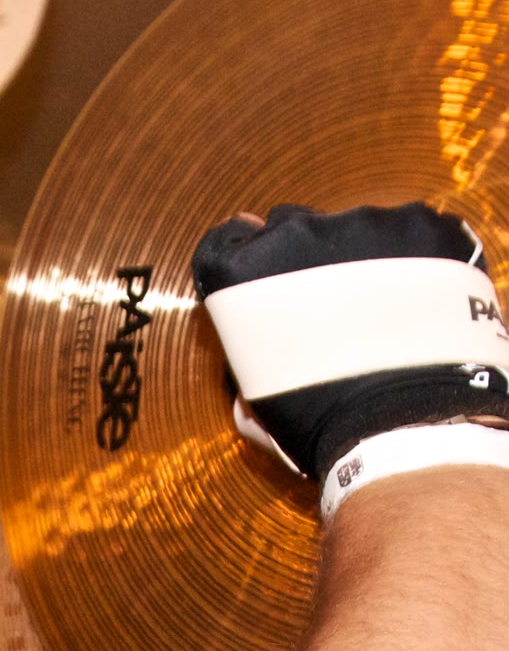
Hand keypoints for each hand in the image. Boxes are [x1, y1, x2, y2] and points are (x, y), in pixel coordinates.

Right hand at [193, 202, 508, 483]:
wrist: (402, 428)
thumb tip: (247, 386)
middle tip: (331, 312)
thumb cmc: (321, 424)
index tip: (262, 281)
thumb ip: (245, 378)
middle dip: (306, 262)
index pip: (227, 243)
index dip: (244, 263)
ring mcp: (365, 222)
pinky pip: (412, 232)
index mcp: (244, 274)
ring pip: (356, 229)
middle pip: (293, 228)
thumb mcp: (257, 409)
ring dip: (364, 261)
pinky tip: (420, 305)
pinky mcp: (422, 225)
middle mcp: (298, 233)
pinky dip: (415, 259)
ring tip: (384, 315)